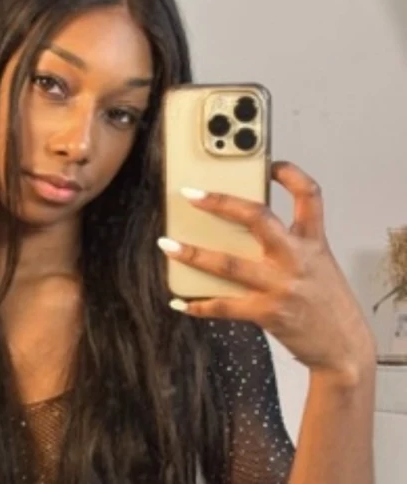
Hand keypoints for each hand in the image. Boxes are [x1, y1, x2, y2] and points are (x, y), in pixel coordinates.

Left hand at [159, 161, 375, 384]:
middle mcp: (297, 258)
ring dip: (193, 254)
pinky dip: (199, 304)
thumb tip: (243, 228)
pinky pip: (225, 306)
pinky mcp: (268, 313)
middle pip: (257, 218)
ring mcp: (281, 285)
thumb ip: (291, 245)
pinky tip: (180, 302)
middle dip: (220, 203)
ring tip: (167, 245)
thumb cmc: (326, 303)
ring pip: (229, 264)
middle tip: (190, 194)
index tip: (269, 163)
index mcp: (313, 242)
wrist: (344, 349)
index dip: (290, 175)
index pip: (309, 196)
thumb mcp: (319, 265)